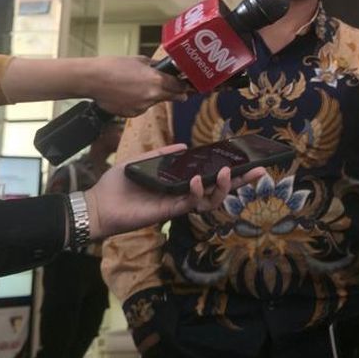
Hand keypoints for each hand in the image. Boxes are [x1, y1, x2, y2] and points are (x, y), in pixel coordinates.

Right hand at [82, 56, 189, 115]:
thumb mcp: (140, 60)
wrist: (91, 79)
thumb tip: (166, 68)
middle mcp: (153, 96)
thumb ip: (156, 66)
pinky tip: (127, 94)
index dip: (184, 86)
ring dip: (152, 96)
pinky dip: (138, 102)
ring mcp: (143, 107)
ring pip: (155, 102)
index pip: (180, 87)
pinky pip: (141, 108)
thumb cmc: (113, 66)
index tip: (186, 86)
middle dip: (174, 93)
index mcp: (157, 81)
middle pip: (172, 97)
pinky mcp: (132, 114)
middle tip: (172, 89)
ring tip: (136, 86)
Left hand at [83, 144, 265, 239]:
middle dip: (240, 181)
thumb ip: (162, 154)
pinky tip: (197, 179)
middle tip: (259, 170)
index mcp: (178, 182)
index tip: (245, 160)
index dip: (228, 170)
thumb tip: (185, 145)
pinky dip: (197, 191)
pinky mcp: (170, 212)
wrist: (99, 204)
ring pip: (211, 199)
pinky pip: (191, 203)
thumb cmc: (117, 184)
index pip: (209, 176)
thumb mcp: (141, 161)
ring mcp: (178, 203)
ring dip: (222, 187)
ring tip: (226, 172)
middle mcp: (183, 194)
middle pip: (219, 189)